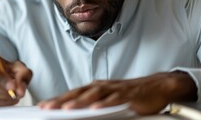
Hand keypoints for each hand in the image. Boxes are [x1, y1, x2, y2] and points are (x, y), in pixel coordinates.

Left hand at [38, 71, 196, 114]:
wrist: (157, 86)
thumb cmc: (130, 94)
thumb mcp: (108, 99)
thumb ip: (93, 104)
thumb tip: (78, 113)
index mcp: (95, 88)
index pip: (72, 93)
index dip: (57, 99)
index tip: (43, 106)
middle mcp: (101, 86)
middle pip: (77, 93)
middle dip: (61, 100)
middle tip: (46, 107)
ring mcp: (114, 90)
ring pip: (93, 96)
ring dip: (79, 102)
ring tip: (66, 109)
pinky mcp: (128, 95)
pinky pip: (114, 100)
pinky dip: (104, 104)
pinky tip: (96, 109)